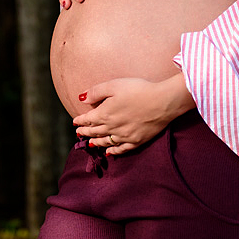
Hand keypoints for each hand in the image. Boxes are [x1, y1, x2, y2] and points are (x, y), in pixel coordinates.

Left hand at [72, 74, 195, 155]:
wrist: (162, 101)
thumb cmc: (138, 89)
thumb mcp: (114, 85)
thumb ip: (96, 92)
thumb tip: (82, 99)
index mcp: (105, 114)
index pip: (88, 119)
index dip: (80, 121)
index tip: (75, 122)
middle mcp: (112, 128)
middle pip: (95, 132)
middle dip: (85, 132)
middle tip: (79, 133)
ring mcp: (125, 136)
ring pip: (106, 142)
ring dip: (96, 142)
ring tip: (90, 143)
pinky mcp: (137, 141)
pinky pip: (121, 149)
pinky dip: (113, 151)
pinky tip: (109, 152)